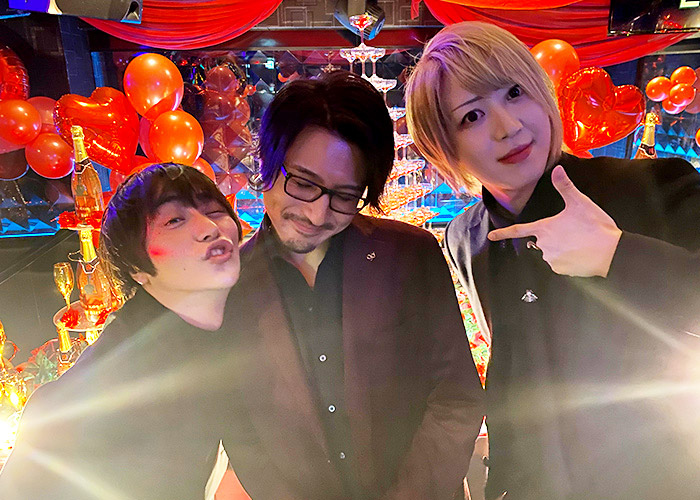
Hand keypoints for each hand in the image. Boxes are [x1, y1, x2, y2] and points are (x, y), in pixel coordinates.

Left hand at [487, 165, 621, 276]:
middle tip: (575, 232)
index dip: (503, 233)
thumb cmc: (595, 226)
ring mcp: (551, 259)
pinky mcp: (560, 271)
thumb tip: (557, 169)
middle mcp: (543, 245)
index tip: (491, 236)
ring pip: (552, 252)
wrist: (611, 252)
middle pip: (542, 240)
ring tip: (580, 242)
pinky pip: (560, 264)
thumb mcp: (579, 202)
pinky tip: (581, 254)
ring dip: (562, 248)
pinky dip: (568, 260)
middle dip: (555, 237)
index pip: (518, 230)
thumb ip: (565, 186)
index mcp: (544, 228)